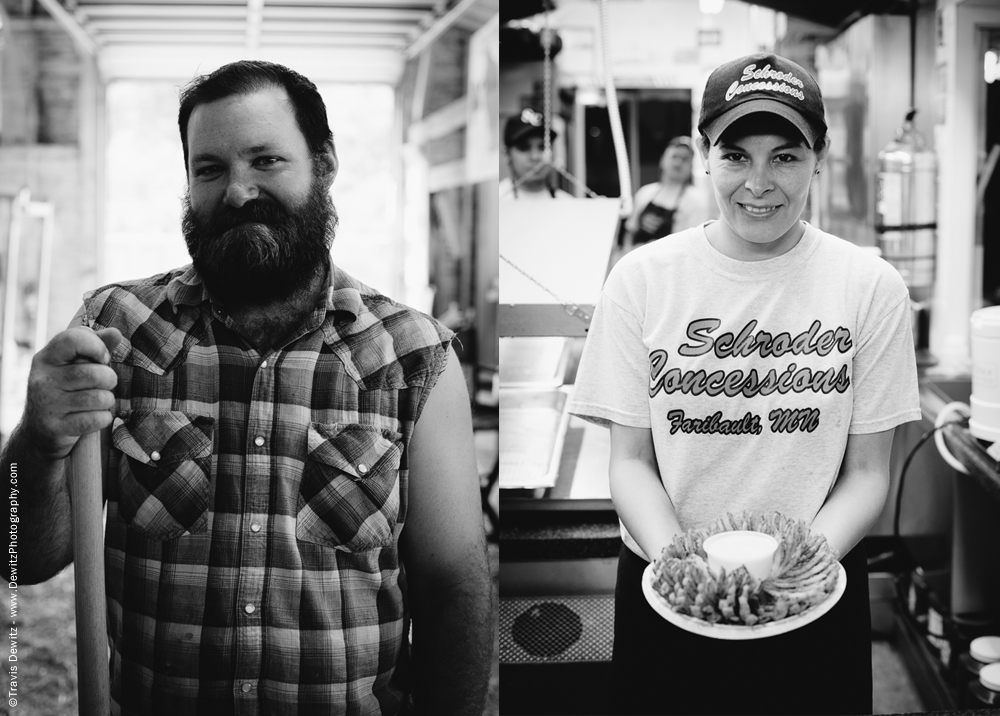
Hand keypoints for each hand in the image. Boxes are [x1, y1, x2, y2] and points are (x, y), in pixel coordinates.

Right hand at [24, 326, 122, 460]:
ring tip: (98, 401)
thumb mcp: (74, 365)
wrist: (38, 432)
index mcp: (46, 358)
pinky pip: (96, 419)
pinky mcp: (55, 427)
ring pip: (99, 398)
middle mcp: (43, 379)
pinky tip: (94, 416)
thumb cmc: (65, 391)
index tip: (102, 359)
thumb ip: (95, 346)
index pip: (74, 339)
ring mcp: (47, 404)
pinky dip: (103, 418)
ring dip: (107, 401)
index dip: (97, 347)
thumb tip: (116, 333)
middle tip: (104, 385)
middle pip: (95, 373)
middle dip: (109, 379)